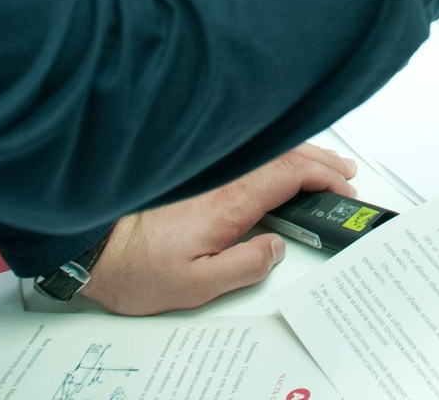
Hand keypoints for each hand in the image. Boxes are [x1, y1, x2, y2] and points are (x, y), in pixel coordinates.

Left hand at [81, 144, 356, 315]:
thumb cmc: (136, 267)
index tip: (343, 188)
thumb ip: (244, 266)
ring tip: (322, 166)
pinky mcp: (196, 180)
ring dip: (299, 155)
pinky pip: (247, 158)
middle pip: (283, 156)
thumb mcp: (196, 285)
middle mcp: (220, 180)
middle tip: (345, 174)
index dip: (323, 177)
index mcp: (228, 201)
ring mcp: (208, 176)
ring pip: (264, 153)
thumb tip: (274, 250)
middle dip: (320, 160)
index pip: (289, 174)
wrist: (93, 247)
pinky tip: (279, 167)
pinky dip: (274, 158)